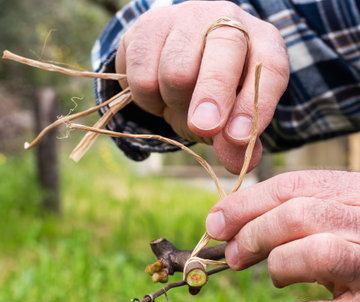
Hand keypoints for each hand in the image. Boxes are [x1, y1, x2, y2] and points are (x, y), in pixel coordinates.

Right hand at [116, 1, 288, 172]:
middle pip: (224, 51)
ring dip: (175, 103)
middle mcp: (228, 20)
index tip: (239, 137)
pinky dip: (148, 99)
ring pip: (176, 71)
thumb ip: (237, 143)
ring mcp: (186, 18)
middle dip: (213, 94)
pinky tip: (158, 91)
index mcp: (262, 44)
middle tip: (204, 127)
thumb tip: (241, 166)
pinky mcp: (147, 28)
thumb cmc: (213, 97)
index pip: (269, 67)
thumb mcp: (230, 121)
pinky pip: (142, 76)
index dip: (255, 103)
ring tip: (179, 102)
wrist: (173, 65)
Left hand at [206, 170, 359, 301]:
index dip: (246, 203)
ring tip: (279, 278)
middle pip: (299, 214)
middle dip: (253, 234)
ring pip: (315, 254)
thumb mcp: (328, 229)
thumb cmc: (351, 263)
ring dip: (279, 267)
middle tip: (233, 255)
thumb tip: (219, 223)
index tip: (216, 222)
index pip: (297, 185)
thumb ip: (287, 219)